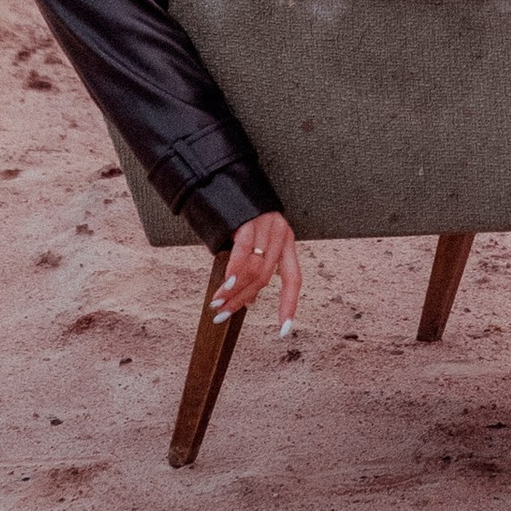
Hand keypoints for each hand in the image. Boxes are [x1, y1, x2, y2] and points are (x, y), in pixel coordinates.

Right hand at [210, 210, 300, 332]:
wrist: (226, 180)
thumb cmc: (238, 216)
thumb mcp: (254, 243)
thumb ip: (254, 268)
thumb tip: (249, 300)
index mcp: (287, 242)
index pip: (293, 280)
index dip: (288, 306)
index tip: (284, 331)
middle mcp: (281, 234)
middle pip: (264, 279)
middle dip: (242, 300)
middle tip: (223, 315)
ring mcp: (267, 226)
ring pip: (253, 270)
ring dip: (233, 292)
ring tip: (217, 304)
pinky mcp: (250, 221)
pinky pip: (243, 252)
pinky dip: (233, 272)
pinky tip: (224, 285)